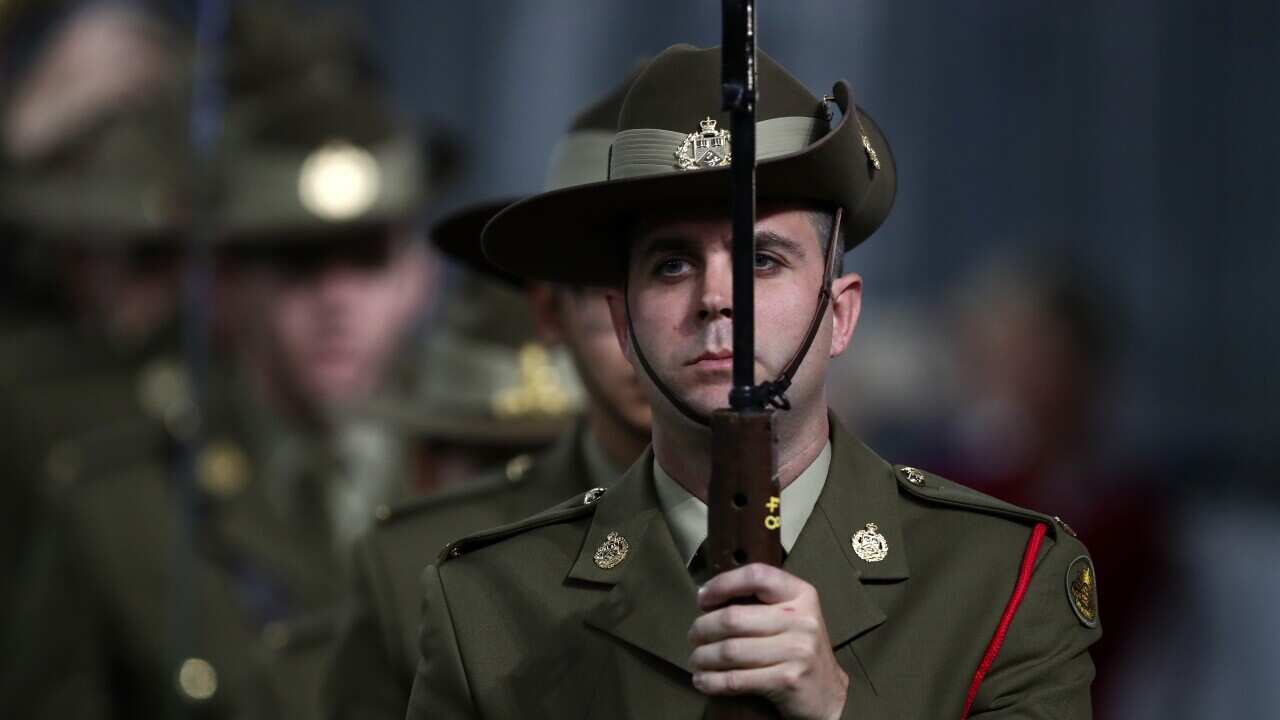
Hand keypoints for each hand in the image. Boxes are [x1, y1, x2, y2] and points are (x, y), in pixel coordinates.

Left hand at [688, 563, 848, 719]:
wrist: (828, 693)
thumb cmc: (799, 649)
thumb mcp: (790, 616)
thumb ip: (760, 602)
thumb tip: (708, 597)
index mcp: (800, 594)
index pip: (756, 576)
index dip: (723, 584)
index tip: (702, 598)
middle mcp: (801, 619)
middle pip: (734, 618)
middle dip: (703, 628)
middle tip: (693, 636)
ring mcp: (797, 651)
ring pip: (731, 650)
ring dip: (703, 657)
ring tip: (696, 659)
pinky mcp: (787, 680)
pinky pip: (736, 679)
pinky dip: (712, 681)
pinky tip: (703, 680)